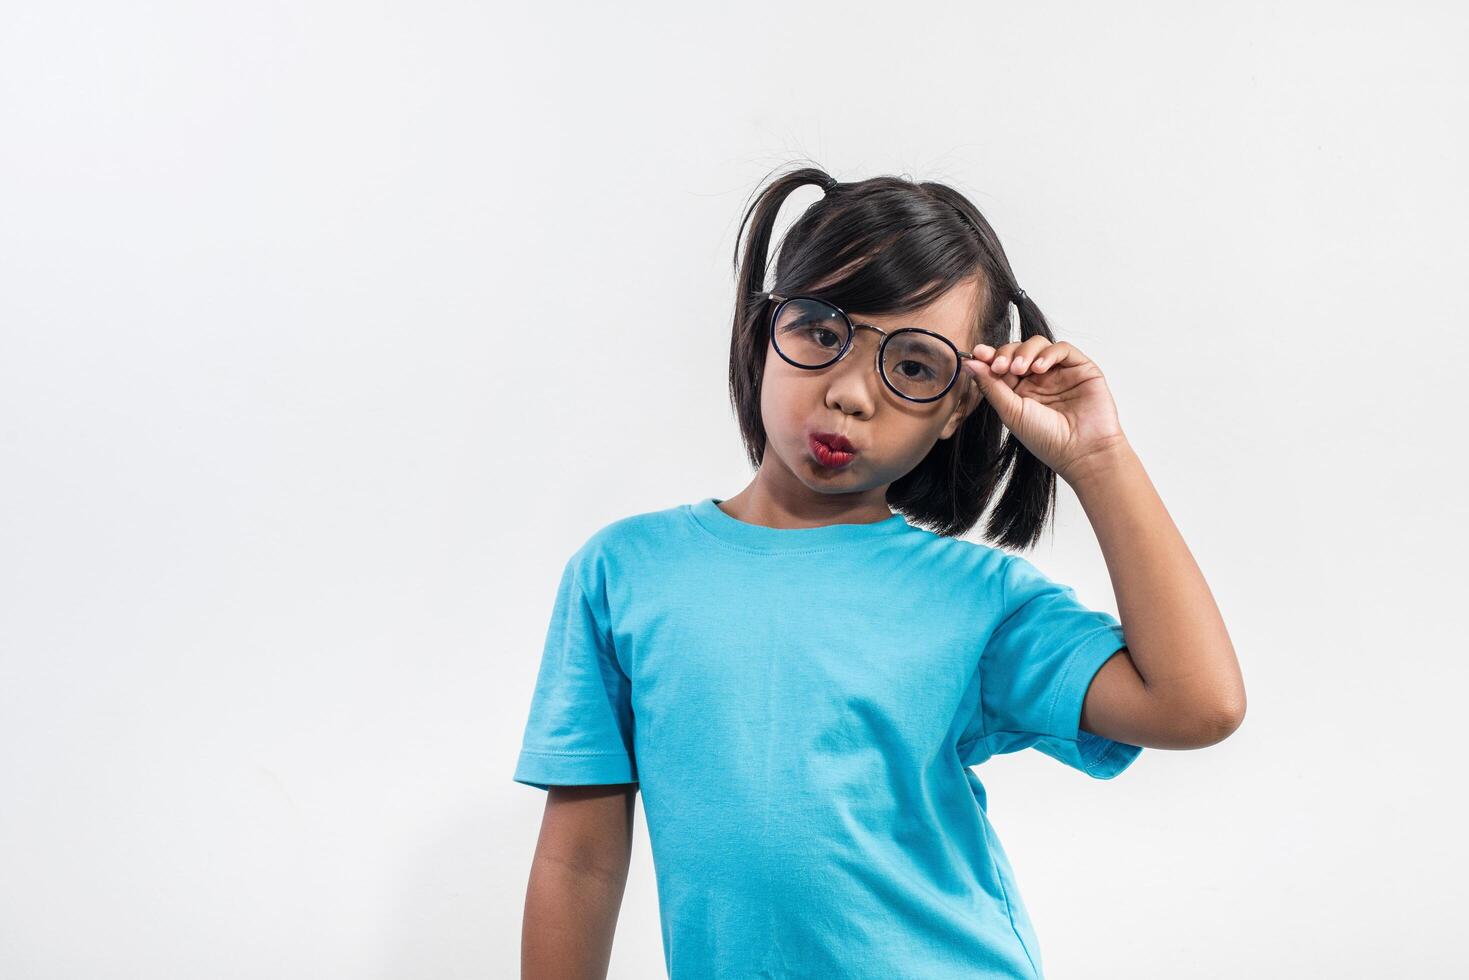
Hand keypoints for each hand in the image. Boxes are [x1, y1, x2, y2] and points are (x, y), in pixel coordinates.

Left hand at [962, 336, 1128, 484]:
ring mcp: (1059, 372)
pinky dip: (1048, 353)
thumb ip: (991, 386)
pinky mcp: (1080, 368)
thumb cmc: (1047, 439)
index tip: (977, 353)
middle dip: (1005, 353)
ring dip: (1024, 351)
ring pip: (1038, 344)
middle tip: (1000, 366)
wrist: (1082, 452)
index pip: (1001, 364)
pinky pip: (1062, 349)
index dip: (989, 356)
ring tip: (1019, 368)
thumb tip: (969, 363)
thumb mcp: (1011, 412)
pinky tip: (1039, 368)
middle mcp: (1038, 379)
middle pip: (1017, 349)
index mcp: (1018, 390)